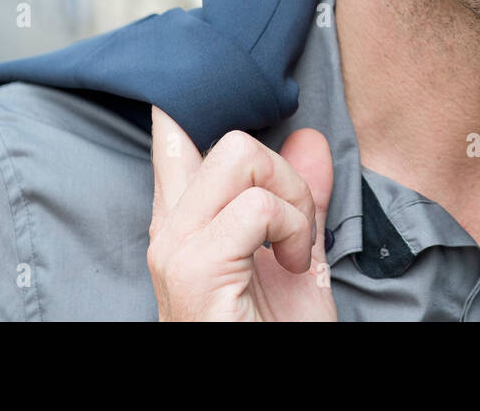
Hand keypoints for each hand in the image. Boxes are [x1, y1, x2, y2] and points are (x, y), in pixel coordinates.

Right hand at [147, 106, 336, 319]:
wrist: (267, 389)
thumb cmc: (275, 330)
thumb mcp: (296, 256)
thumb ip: (299, 199)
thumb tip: (308, 137)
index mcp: (186, 226)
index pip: (175, 140)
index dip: (199, 110)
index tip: (221, 98)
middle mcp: (171, 233)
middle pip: (230, 142)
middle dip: (286, 174)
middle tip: (297, 230)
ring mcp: (177, 250)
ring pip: (239, 156)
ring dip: (292, 200)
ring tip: (294, 253)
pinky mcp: (196, 269)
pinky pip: (257, 206)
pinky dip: (292, 229)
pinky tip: (291, 267)